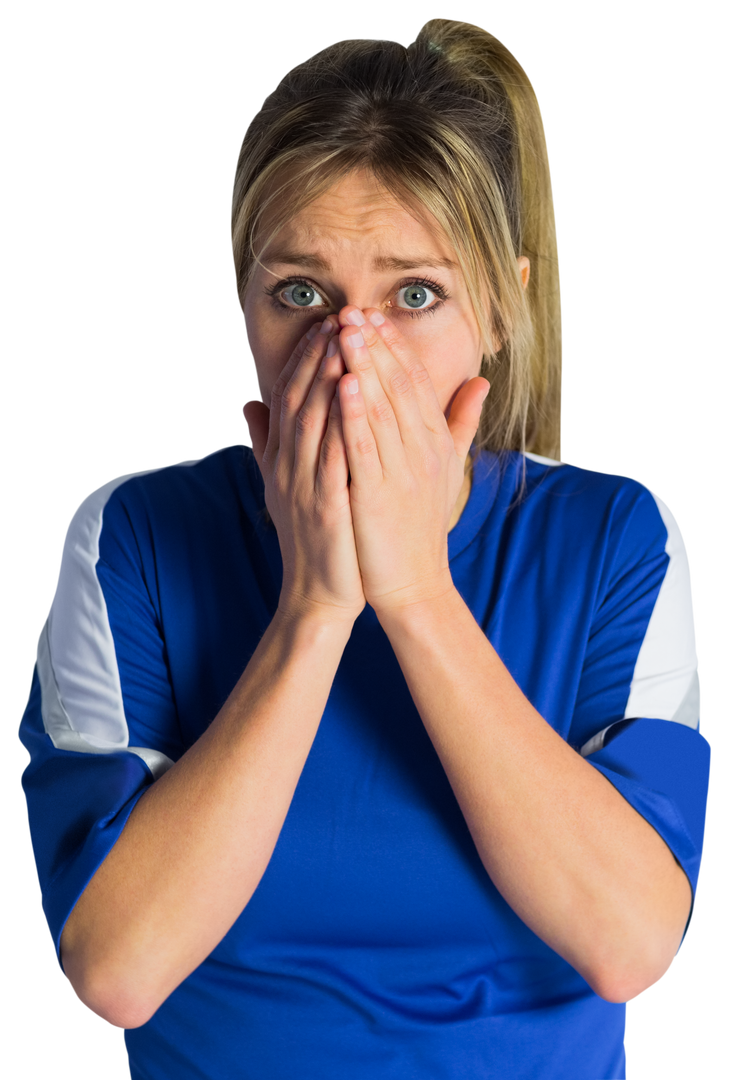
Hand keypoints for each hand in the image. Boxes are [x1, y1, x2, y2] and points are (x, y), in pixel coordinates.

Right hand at [241, 316, 365, 623]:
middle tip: (340, 315)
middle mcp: (288, 468)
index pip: (290, 397)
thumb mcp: (282, 487)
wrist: (317, 595)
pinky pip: (332, 458)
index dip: (305, 358)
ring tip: (345, 339)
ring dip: (328, 377)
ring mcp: (304, 487)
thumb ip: (267, 444)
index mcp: (283, 460)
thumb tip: (248, 403)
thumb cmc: (312, 539)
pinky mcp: (324, 509)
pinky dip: (341, 423)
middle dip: (319, 355)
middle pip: (300, 400)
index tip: (326, 324)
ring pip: (313, 421)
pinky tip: (353, 394)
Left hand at [334, 307, 489, 616]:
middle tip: (352, 308)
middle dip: (374, 345)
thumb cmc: (423, 525)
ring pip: (381, 409)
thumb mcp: (448, 468)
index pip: (415, 382)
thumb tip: (481, 381)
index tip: (373, 314)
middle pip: (398, 386)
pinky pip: (366, 448)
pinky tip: (343, 385)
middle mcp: (422, 450)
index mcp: (434, 441)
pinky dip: (355, 415)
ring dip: (362, 366)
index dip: (394, 346)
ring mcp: (402, 472)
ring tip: (344, 330)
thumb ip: (461, 422)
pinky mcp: (379, 495)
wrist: (416, 583)